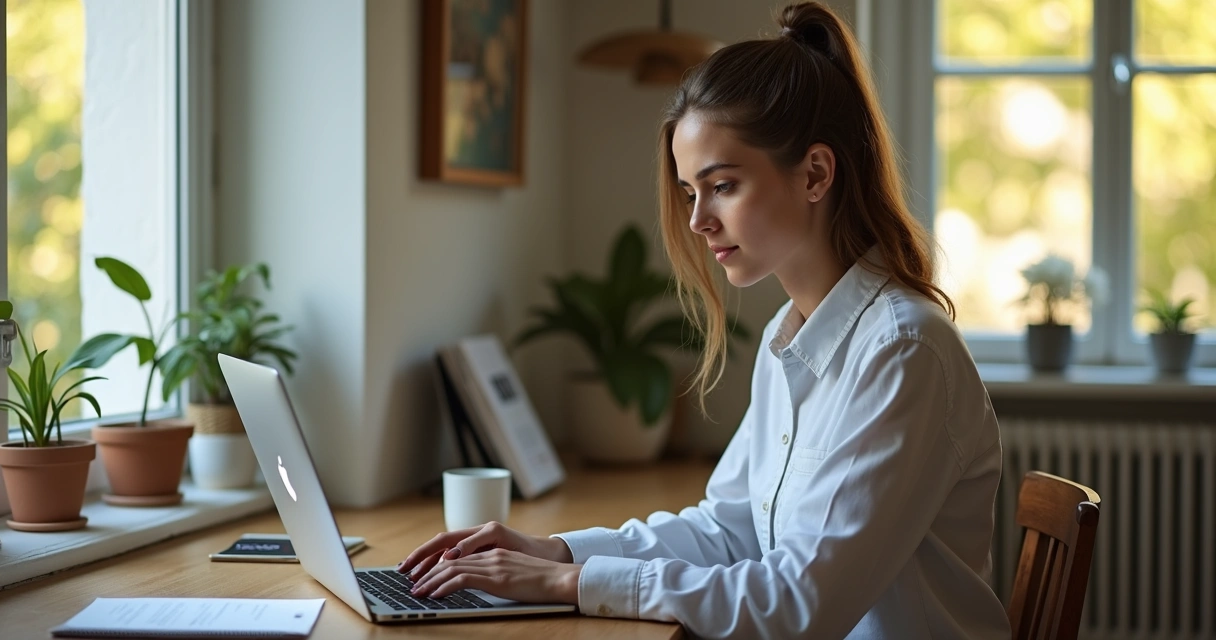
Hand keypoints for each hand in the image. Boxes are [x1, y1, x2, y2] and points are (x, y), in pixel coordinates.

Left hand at [410, 547, 581, 603]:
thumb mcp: (511, 572)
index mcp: (491, 550)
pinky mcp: (496, 576)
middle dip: (424, 568)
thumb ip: (492, 572)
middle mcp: (488, 553)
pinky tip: (435, 594)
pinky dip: (445, 586)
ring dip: (430, 580)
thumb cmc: (540, 579)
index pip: (454, 550)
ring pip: (451, 566)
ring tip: (416, 591)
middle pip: (447, 555)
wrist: (560, 578)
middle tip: (409, 580)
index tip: (418, 570)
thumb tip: (473, 582)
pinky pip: (463, 578)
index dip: (433, 559)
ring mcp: (492, 563)